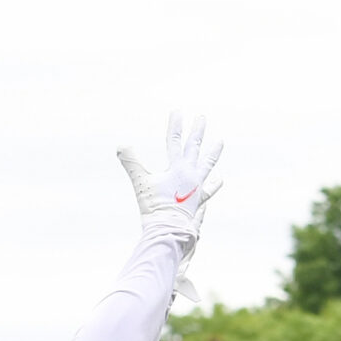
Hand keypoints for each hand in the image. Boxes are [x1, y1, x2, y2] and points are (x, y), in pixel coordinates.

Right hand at [116, 112, 223, 240]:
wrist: (169, 229)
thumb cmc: (154, 207)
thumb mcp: (141, 183)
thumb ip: (132, 163)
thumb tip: (120, 145)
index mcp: (178, 168)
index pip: (175, 141)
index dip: (175, 125)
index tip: (176, 111)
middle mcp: (191, 174)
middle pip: (195, 147)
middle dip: (197, 131)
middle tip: (202, 117)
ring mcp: (197, 187)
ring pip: (208, 165)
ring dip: (213, 152)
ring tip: (221, 141)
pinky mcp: (199, 200)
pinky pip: (209, 189)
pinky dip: (213, 183)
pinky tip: (218, 179)